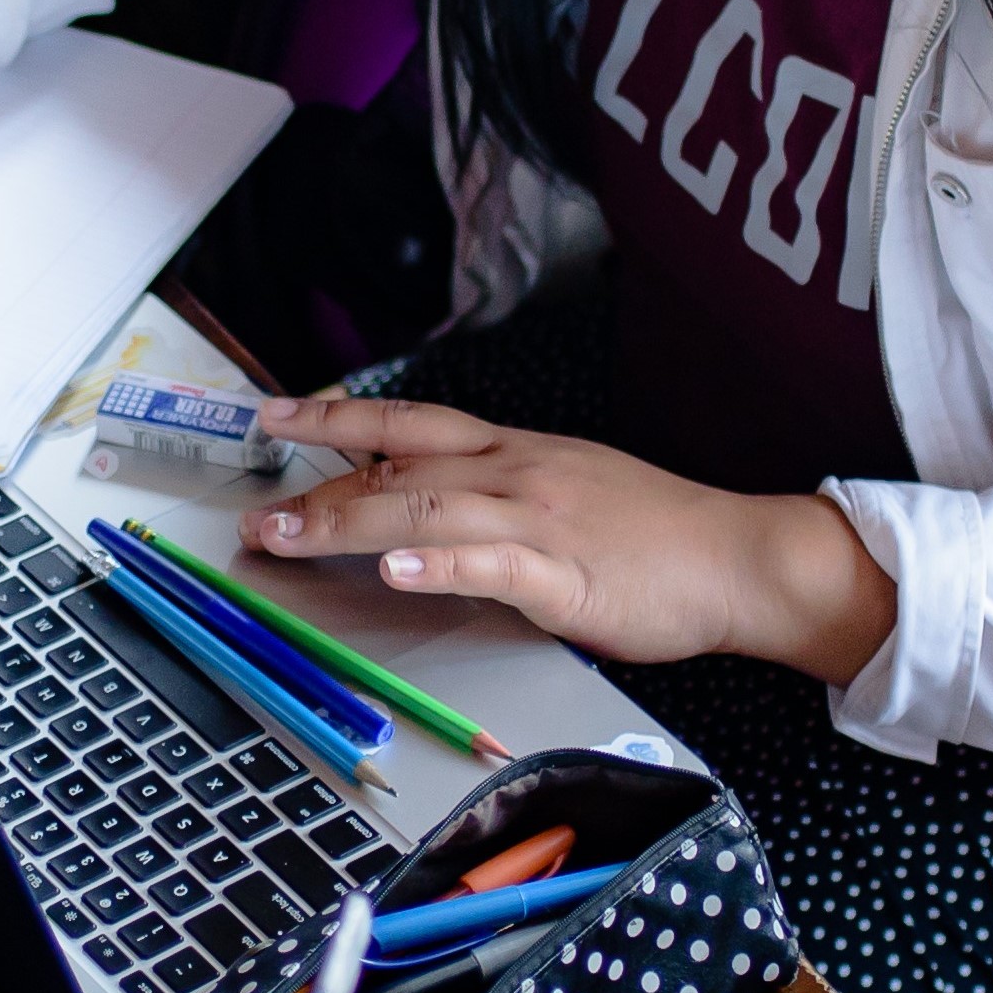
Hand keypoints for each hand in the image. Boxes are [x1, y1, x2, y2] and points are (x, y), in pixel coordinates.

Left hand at [241, 395, 893, 678]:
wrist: (737, 557)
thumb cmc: (656, 534)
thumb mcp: (565, 492)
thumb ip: (495, 495)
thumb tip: (422, 504)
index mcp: (514, 456)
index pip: (407, 424)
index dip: (334, 417)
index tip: (271, 414)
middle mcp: (517, 476)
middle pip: (400, 470)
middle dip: (318, 488)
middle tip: (255, 514)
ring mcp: (541, 523)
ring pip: (428, 511)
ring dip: (349, 523)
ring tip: (289, 537)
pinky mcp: (567, 577)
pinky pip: (494, 566)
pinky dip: (440, 566)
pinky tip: (395, 570)